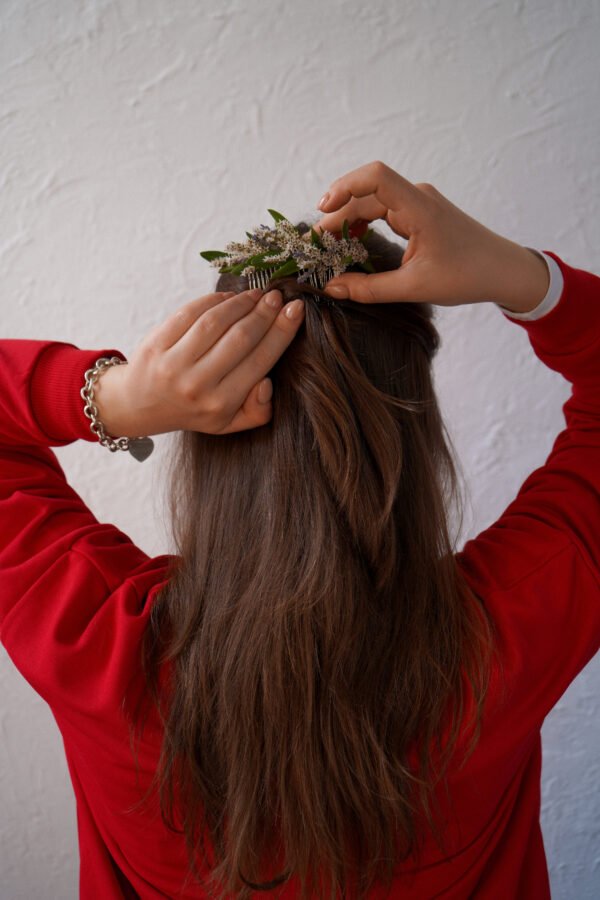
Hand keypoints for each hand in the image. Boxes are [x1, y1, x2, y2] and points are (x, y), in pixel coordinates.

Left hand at [93, 288, 304, 437]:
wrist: (140, 405)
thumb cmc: (194, 410)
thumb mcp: (228, 424)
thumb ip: (257, 411)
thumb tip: (267, 383)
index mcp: (219, 405)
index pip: (259, 362)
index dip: (281, 332)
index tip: (295, 310)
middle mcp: (197, 385)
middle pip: (241, 338)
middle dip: (264, 313)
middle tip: (278, 297)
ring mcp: (174, 363)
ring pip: (216, 322)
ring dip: (241, 302)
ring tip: (256, 295)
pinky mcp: (157, 343)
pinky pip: (190, 313)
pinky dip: (213, 300)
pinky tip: (229, 296)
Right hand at [314, 160, 548, 312]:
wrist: (504, 271)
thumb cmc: (468, 276)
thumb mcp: (414, 287)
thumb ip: (369, 289)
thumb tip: (332, 288)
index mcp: (420, 208)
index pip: (375, 177)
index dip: (344, 186)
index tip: (323, 211)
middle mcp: (418, 197)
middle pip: (367, 194)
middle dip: (338, 215)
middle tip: (316, 245)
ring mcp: (419, 203)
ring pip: (373, 201)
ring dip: (349, 219)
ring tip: (329, 244)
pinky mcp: (420, 214)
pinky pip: (384, 209)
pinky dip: (364, 222)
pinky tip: (352, 240)